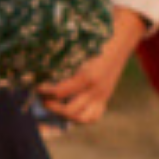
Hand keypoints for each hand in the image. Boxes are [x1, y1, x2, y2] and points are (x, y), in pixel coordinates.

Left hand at [37, 7, 145, 125]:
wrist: (122, 40)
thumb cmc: (97, 41)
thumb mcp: (80, 49)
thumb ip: (63, 62)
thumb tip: (39, 69)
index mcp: (88, 76)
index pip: (60, 92)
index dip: (44, 91)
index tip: (37, 86)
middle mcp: (96, 90)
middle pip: (68, 111)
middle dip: (51, 105)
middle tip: (43, 97)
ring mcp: (102, 96)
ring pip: (80, 118)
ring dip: (63, 114)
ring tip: (54, 105)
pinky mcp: (105, 98)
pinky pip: (92, 117)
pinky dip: (79, 117)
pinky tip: (69, 109)